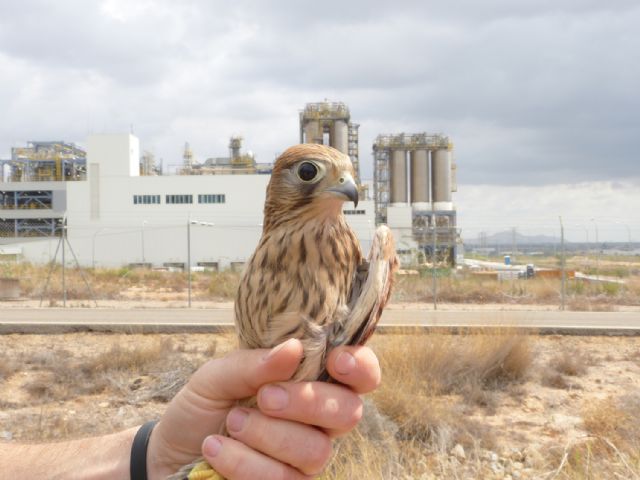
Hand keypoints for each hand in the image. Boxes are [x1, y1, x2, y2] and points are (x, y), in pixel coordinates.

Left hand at [147, 338, 380, 478]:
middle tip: (264, 397)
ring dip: (266, 434)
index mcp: (311, 381)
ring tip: (231, 422)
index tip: (335, 360)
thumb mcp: (218, 375)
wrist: (172, 450)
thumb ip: (255, 362)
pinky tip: (216, 449)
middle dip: (307, 401)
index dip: (361, 366)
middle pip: (349, 412)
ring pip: (316, 450)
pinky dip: (244, 463)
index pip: (361, 374)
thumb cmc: (203, 405)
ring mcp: (305, 457)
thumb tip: (294, 347)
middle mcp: (319, 420)